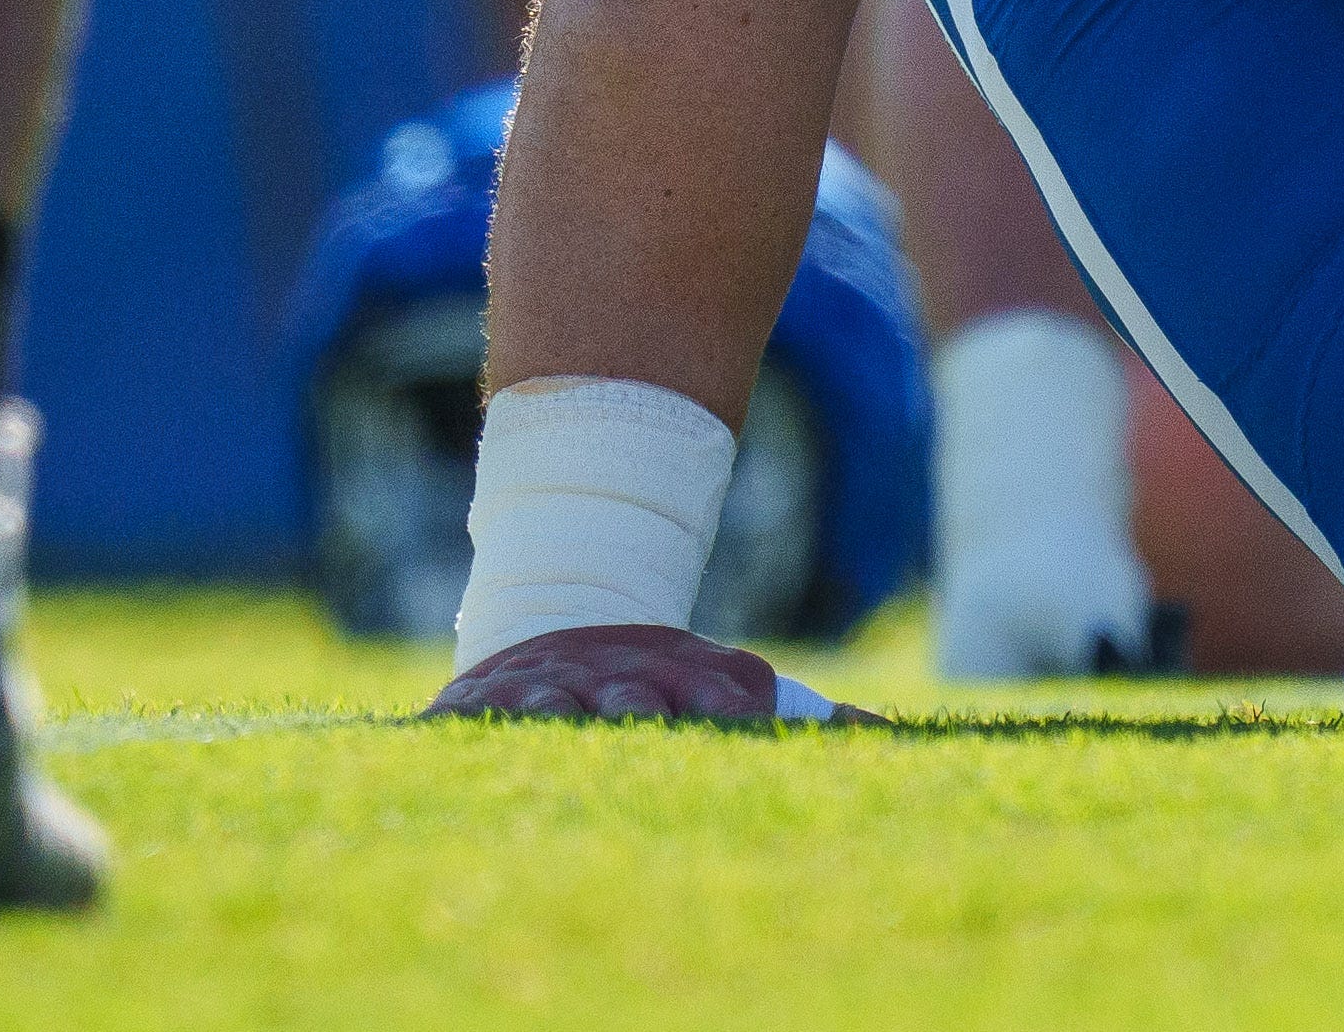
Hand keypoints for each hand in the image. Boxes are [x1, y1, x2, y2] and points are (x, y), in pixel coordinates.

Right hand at [431, 622, 830, 723]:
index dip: (729, 705)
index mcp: (681, 679)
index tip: (746, 714)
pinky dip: (463, 722)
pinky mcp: (483, 700)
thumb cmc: (659, 674)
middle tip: (645, 711)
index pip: (715, 694)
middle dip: (640, 705)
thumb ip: (807, 716)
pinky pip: (466, 714)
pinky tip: (458, 729)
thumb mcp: (729, 681)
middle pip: (632, 696)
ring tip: (557, 716)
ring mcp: (549, 687)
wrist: (564, 605)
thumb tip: (885, 738)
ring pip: (553, 700)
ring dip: (557, 709)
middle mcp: (616, 680)